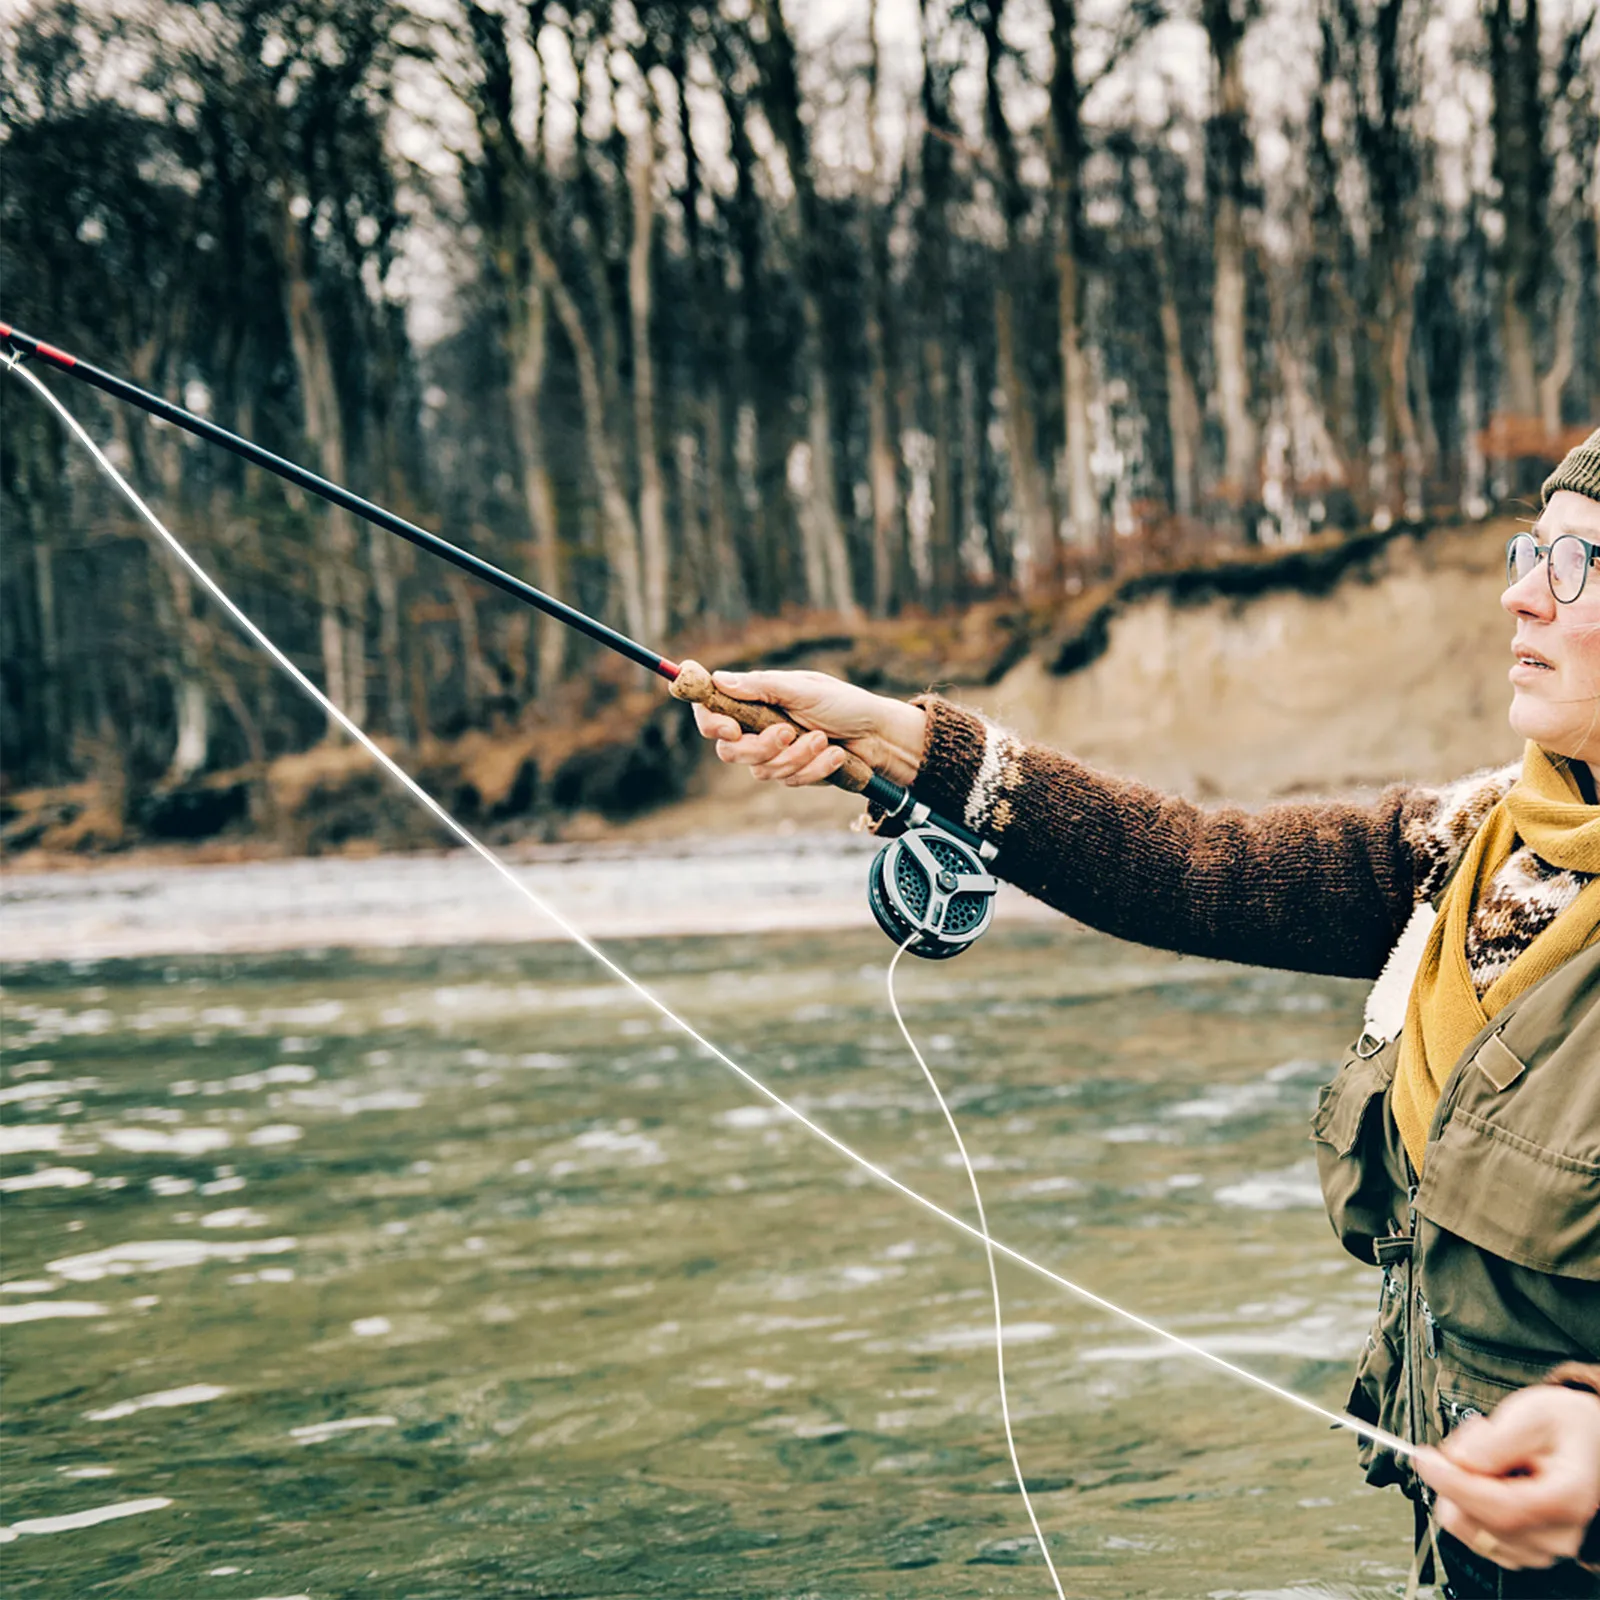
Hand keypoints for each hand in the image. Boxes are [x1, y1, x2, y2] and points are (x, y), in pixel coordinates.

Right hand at [689, 668, 927, 788]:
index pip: (712, 709)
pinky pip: (789, 780)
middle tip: (788, 732)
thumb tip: (720, 680)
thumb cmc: (845, 704)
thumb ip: (762, 687)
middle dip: (761, 747)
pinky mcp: (792, 772)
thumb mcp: (804, 690)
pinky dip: (814, 768)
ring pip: (761, 770)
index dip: (710, 721)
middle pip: (729, 751)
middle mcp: (758, 726)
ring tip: (824, 739)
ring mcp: (774, 752)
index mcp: (756, 698)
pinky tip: (836, 755)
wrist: (879, 736)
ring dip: (796, 756)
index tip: (729, 730)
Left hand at [1414, 1385, 1599, 1569]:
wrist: (1584, 1438)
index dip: (1455, 1485)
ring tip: (1486, 1452)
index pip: (1503, 1508)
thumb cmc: (1562, 1424)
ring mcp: (1542, 1547)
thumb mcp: (1533, 1413)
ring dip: (1460, 1488)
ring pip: (1471, 1530)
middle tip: (1473, 1435)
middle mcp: (1559, 1533)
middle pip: (1482, 1521)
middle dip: (1457, 1476)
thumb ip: (1497, 1440)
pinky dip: (1465, 1503)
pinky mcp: (1522, 1548)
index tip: (1424, 1459)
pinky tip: (1484, 1475)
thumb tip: (1459, 1462)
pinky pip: (1473, 1534)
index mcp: (1569, 1498)